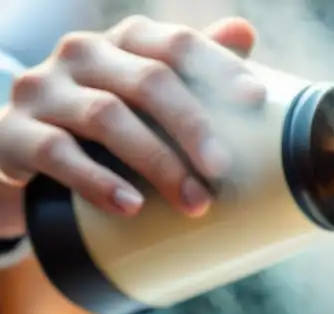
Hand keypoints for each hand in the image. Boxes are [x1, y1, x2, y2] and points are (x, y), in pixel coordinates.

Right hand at [0, 15, 265, 222]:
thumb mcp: (149, 95)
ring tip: (194, 203)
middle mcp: (82, 54)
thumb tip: (245, 31)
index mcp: (125, 42)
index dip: (218, 67)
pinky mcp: (15, 133)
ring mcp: (44, 90)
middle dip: (192, 127)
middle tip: (223, 170)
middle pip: (149, 81)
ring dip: (157, 162)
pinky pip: (57, 153)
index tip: (254, 100)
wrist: (27, 152)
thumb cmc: (110, 121)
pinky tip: (131, 206)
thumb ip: (193, 66)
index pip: (177, 44)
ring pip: (107, 117)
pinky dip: (98, 181)